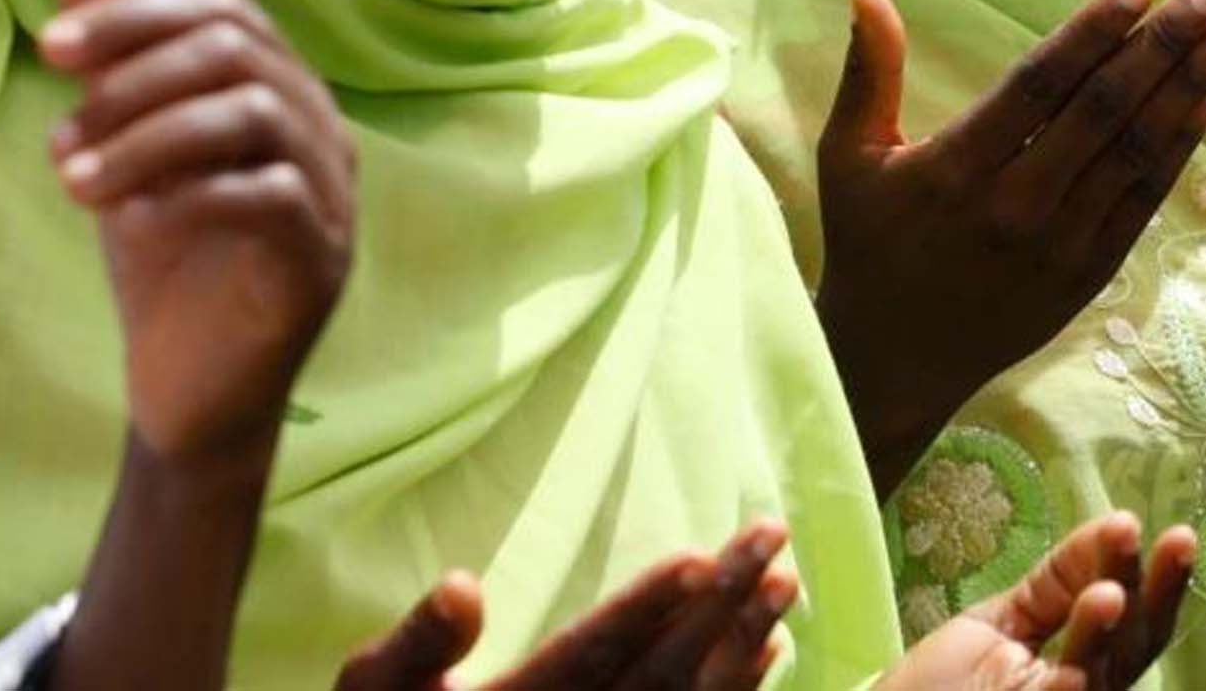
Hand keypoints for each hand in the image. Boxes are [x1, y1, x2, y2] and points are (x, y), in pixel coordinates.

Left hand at [36, 0, 354, 467]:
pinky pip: (270, 196)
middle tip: (62, 132)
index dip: (138, 14)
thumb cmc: (169, 262)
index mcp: (282, 93)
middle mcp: (321, 130)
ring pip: (254, 113)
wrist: (195, 391)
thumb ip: (117, 59)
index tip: (53, 48)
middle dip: (136, 77)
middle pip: (240, 51)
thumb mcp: (126, 148)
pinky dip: (188, 198)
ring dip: (148, 139)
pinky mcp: (322, 259)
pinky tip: (133, 225)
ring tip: (76, 185)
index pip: (227, 11)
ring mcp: (333, 195)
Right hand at [335, 521, 796, 690]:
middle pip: (658, 672)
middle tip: (770, 533)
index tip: (696, 556)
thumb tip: (463, 585)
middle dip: (720, 602)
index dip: (642, 609)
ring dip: (742, 642)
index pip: (587, 654)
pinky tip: (767, 650)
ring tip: (786, 579)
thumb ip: (418, 643)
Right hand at [817, 0, 1205, 491]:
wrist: (897, 363)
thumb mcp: (849, 157)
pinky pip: (1145, 198)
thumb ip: (868, 71)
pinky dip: (1180, 146)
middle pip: (1103, 112)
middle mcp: (1015, 204)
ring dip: (1189, 89)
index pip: (1037, 86)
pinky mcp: (1091, 271)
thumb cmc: (870, 245)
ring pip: (1135, 152)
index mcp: (955, 168)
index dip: (1091, 34)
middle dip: (1163, 47)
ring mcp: (1060, 243)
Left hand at [879, 513, 1196, 690]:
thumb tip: (1117, 526)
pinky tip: (1070, 671)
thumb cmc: (943, 680)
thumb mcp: (1003, 619)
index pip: (1135, 618)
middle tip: (1178, 542)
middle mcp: (1085, 684)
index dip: (1158, 579)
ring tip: (1108, 594)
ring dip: (1104, 634)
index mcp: (1083, 657)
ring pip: (1099, 674)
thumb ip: (1057, 582)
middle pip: (1135, 644)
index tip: (1173, 532)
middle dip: (1158, 593)